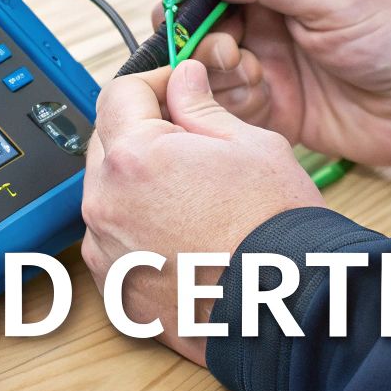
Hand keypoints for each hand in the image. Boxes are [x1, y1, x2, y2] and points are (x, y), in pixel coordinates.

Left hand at [80, 60, 324, 365]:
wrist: (285, 309)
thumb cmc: (276, 230)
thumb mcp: (251, 145)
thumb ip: (202, 106)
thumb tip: (184, 80)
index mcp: (134, 158)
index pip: (119, 94)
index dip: (152, 82)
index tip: (176, 87)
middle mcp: (106, 203)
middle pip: (106, 142)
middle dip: (141, 131)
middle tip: (190, 139)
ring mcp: (105, 250)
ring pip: (107, 192)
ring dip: (136, 180)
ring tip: (191, 192)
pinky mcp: (114, 286)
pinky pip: (112, 237)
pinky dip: (136, 226)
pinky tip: (181, 230)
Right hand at [158, 0, 390, 166]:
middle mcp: (263, 20)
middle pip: (196, 18)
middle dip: (188, 28)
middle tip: (219, 42)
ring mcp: (264, 65)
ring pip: (203, 63)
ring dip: (210, 65)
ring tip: (246, 68)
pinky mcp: (268, 110)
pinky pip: (223, 104)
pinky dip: (224, 100)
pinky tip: (254, 95)